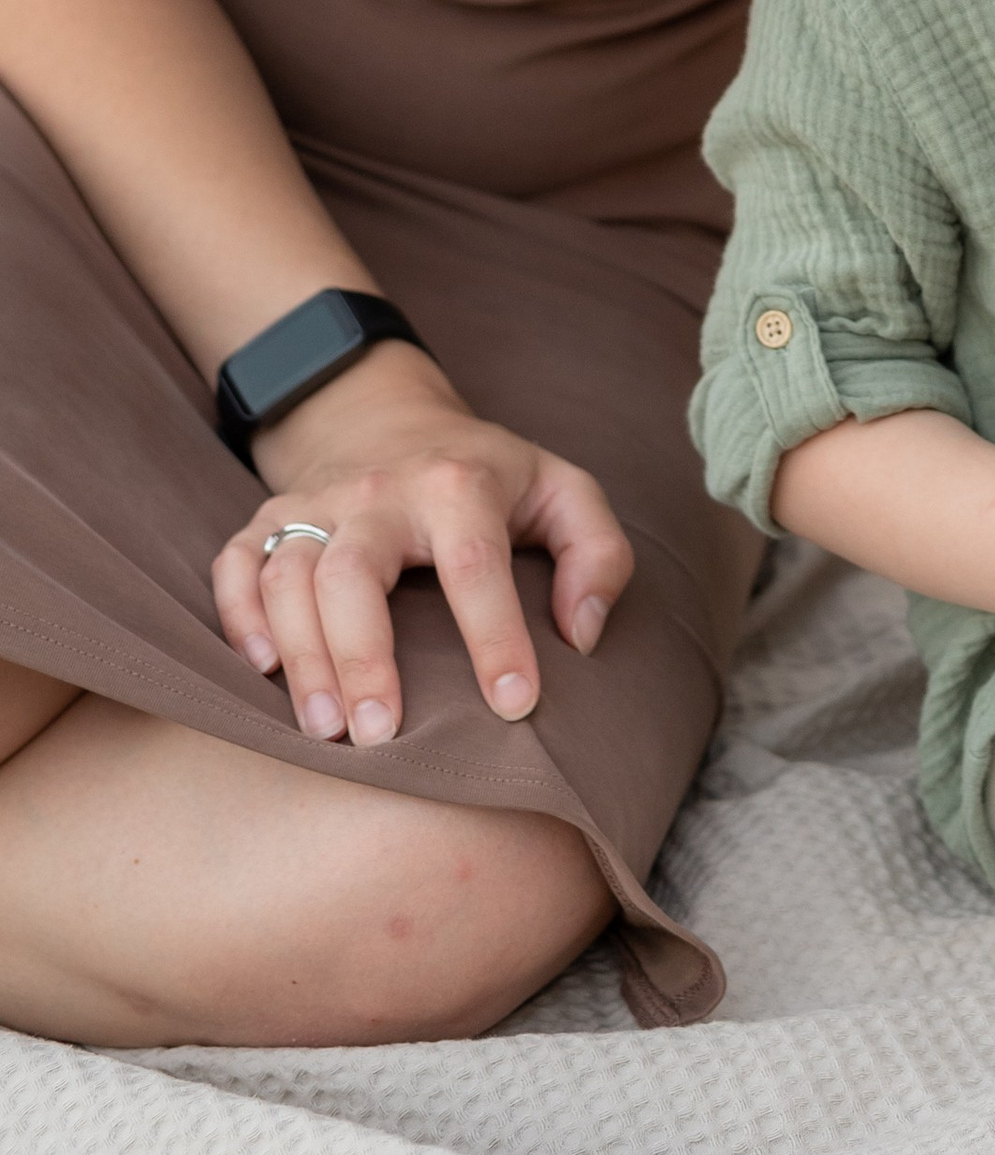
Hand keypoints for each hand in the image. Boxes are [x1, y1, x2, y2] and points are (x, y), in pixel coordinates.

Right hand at [210, 343, 634, 748]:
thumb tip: (582, 635)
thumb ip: (598, 555)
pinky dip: (239, 617)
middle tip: (378, 736)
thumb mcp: (564, 492)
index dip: (497, 637)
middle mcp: (379, 491)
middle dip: (363, 657)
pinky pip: (235, 565)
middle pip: (353, 573)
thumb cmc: (489, 476)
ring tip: (325, 731)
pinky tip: (263, 670)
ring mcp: (316, 503)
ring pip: (288, 576)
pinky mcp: (269, 518)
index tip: (516, 707)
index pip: (476, 565)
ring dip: (301, 657)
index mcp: (460, 485)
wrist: (391, 418)